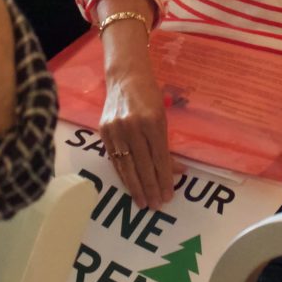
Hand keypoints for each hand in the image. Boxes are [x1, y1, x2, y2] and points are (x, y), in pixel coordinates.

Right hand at [100, 50, 172, 208]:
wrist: (125, 77)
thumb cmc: (149, 95)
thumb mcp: (163, 117)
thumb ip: (167, 145)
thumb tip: (178, 170)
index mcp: (151, 121)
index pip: (159, 158)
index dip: (164, 179)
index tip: (169, 195)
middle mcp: (132, 126)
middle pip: (143, 165)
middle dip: (151, 187)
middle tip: (157, 205)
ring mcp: (116, 129)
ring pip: (127, 166)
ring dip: (136, 187)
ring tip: (143, 202)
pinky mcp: (104, 131)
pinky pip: (114, 159)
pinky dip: (123, 174)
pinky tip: (129, 186)